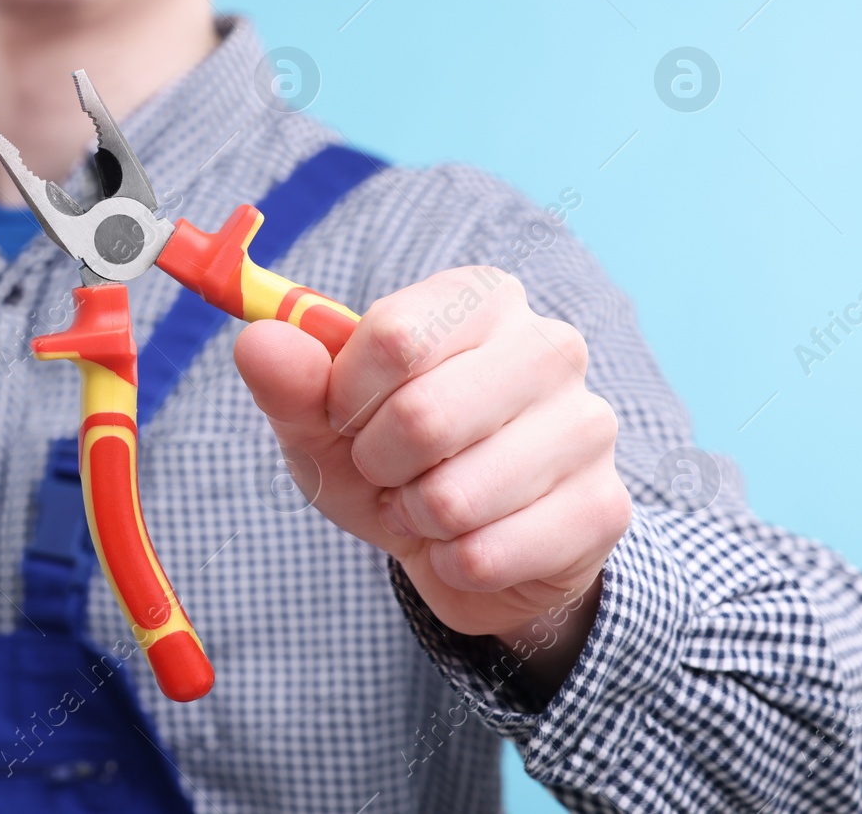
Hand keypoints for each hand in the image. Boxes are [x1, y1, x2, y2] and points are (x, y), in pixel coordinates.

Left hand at [233, 266, 630, 692]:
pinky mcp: (605, 509)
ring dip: (415, 520)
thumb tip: (257, 341)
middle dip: (379, 465)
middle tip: (389, 471)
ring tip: (428, 505)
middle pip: (423, 417)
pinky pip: (486, 556)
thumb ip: (288, 380)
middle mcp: (550, 345)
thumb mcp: (324, 421)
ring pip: (453, 497)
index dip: (345, 398)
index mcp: (481, 298)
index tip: (347, 417)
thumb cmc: (392, 459)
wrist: (467, 544)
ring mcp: (587, 426)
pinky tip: (470, 543)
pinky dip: (452, 565)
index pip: (393, 337)